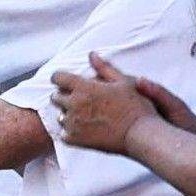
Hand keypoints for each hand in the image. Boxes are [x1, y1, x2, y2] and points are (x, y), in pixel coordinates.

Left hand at [43, 59, 183, 155]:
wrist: (140, 134)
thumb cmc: (135, 106)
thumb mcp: (123, 82)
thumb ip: (103, 68)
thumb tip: (91, 55)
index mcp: (84, 87)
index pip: (57, 77)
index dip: (61, 77)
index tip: (68, 81)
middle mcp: (74, 104)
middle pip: (55, 97)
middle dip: (64, 95)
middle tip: (81, 99)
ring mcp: (73, 123)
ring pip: (60, 116)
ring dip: (68, 114)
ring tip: (86, 116)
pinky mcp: (75, 140)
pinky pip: (64, 134)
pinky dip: (71, 132)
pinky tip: (85, 130)